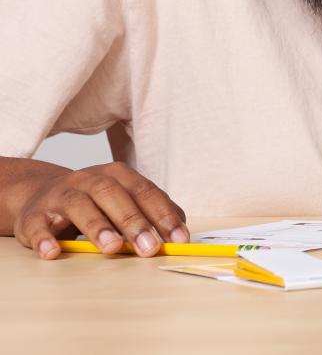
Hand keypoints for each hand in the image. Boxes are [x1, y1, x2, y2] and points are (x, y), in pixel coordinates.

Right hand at [12, 162, 189, 259]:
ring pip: (79, 205)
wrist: (41, 195)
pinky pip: (37, 226)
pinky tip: (53, 252)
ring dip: (96, 226)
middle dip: (134, 221)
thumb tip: (181, 231)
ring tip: (111, 248)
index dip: (163, 215)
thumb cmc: (95, 202)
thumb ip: (151, 213)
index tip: (179, 239)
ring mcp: (60, 195)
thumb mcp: (124, 201)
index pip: (145, 192)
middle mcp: (90, 180)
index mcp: (118, 176)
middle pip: (114, 194)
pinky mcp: (33, 215)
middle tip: (149, 247)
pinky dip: (44, 239)